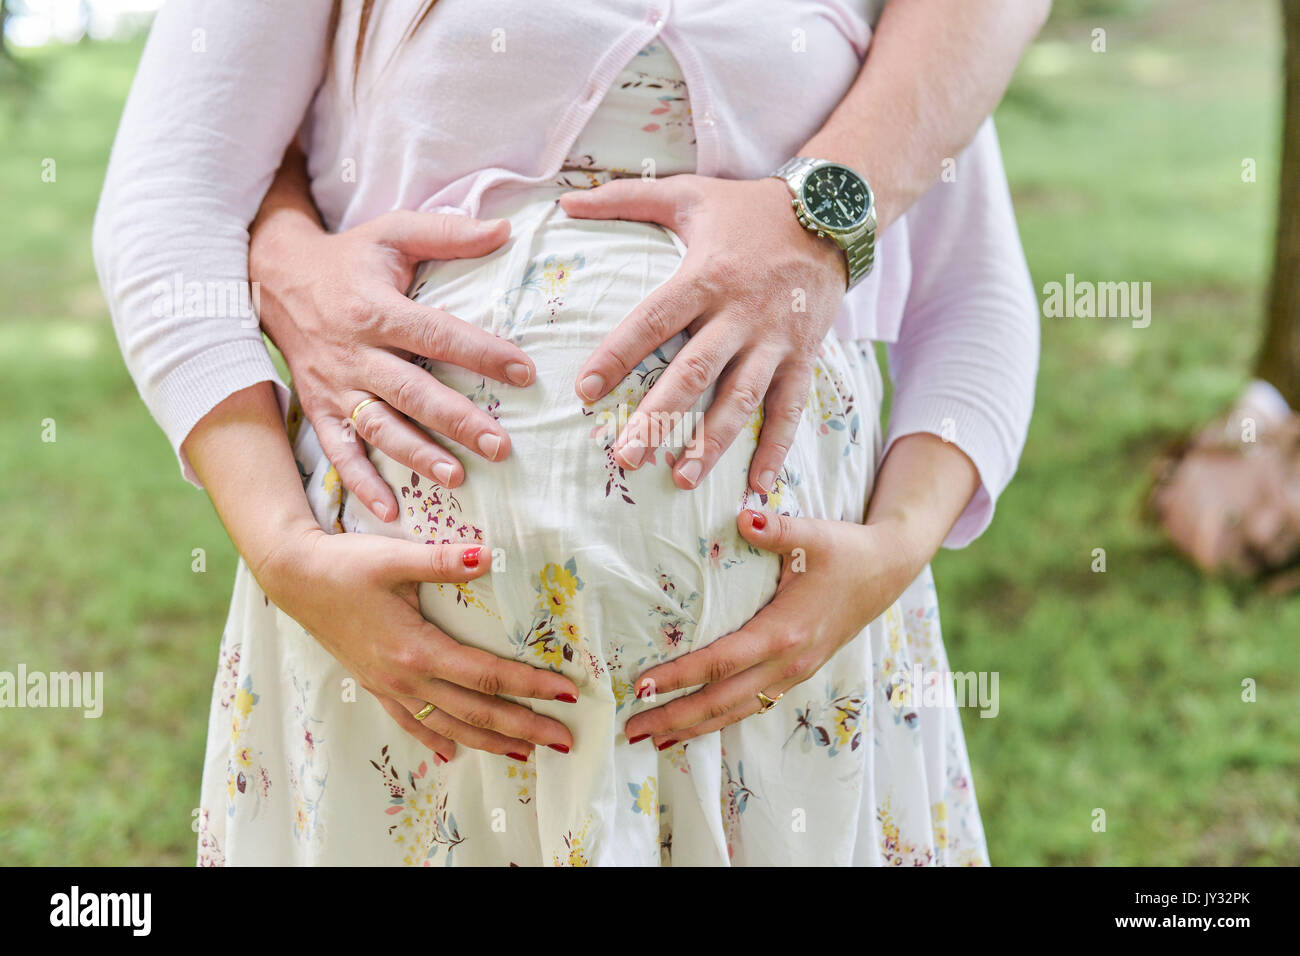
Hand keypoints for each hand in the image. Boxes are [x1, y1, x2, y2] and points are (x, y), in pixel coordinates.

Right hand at [250, 207, 535, 521]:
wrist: (273, 275)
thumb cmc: (349, 256)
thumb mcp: (393, 231)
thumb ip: (448, 232)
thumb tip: (504, 231)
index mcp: (375, 309)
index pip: (436, 334)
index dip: (481, 353)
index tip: (524, 372)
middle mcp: (354, 353)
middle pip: (411, 392)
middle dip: (457, 421)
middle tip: (501, 446)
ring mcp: (335, 386)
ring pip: (379, 427)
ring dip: (417, 455)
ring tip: (457, 478)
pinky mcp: (319, 408)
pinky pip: (339, 452)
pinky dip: (361, 483)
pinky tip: (391, 511)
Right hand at [251, 527, 578, 762]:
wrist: (293, 577)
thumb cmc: (344, 565)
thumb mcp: (396, 558)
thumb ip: (444, 560)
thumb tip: (488, 555)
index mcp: (417, 650)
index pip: (487, 675)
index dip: (530, 685)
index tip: (566, 691)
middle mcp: (405, 678)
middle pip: (476, 712)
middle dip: (524, 727)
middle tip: (565, 739)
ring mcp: (388, 687)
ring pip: (448, 726)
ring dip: (490, 742)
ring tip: (527, 753)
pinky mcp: (374, 685)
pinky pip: (410, 724)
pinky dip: (436, 740)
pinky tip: (452, 753)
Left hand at [559, 174, 846, 492]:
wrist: (832, 213)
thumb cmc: (748, 208)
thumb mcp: (687, 193)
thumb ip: (624, 197)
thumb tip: (563, 200)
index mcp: (705, 276)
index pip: (652, 321)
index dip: (617, 356)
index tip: (585, 392)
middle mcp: (740, 313)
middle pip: (694, 372)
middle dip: (660, 418)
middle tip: (626, 458)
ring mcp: (775, 340)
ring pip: (741, 399)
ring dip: (712, 442)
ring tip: (682, 480)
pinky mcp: (804, 356)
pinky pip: (791, 408)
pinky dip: (777, 448)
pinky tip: (758, 486)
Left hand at [622, 509, 921, 747]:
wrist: (888, 569)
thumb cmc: (846, 551)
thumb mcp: (813, 534)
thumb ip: (776, 529)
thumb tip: (744, 517)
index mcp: (783, 632)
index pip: (719, 662)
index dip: (679, 677)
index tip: (642, 685)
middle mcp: (787, 662)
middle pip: (722, 700)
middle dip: (675, 717)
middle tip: (632, 730)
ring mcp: (794, 672)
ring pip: (738, 711)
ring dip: (695, 727)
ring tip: (655, 739)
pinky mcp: (798, 672)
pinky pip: (754, 705)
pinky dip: (722, 720)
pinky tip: (699, 725)